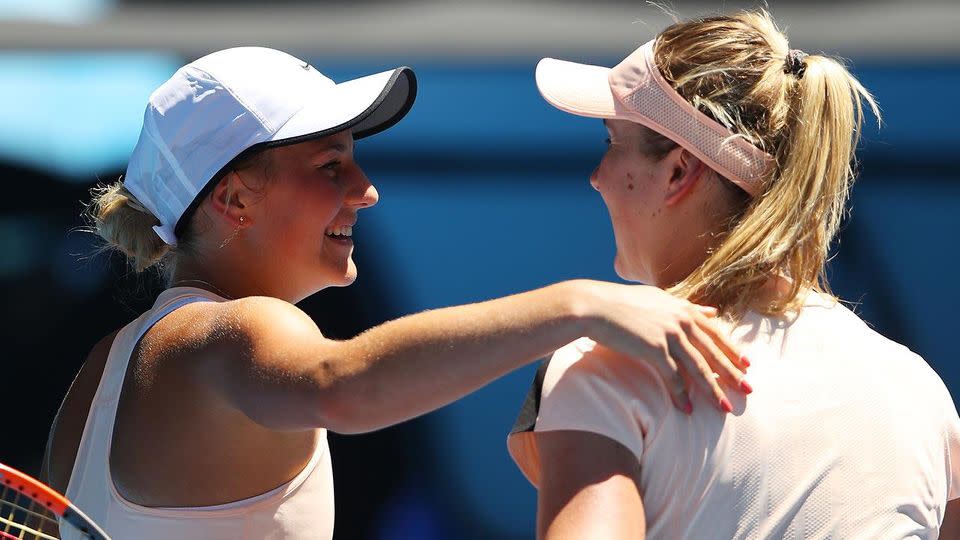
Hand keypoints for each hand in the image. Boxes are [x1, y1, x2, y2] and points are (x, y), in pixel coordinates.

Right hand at [574, 280, 749, 413]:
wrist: (594, 306)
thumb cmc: (621, 303)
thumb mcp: (659, 299)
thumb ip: (686, 307)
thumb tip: (712, 310)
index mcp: (683, 309)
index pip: (715, 332)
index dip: (732, 350)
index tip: (747, 364)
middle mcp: (681, 321)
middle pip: (713, 352)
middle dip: (732, 374)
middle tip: (748, 390)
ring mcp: (669, 334)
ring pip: (698, 368)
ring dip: (712, 390)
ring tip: (724, 408)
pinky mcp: (654, 349)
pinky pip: (673, 377)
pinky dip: (681, 395)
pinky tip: (688, 410)